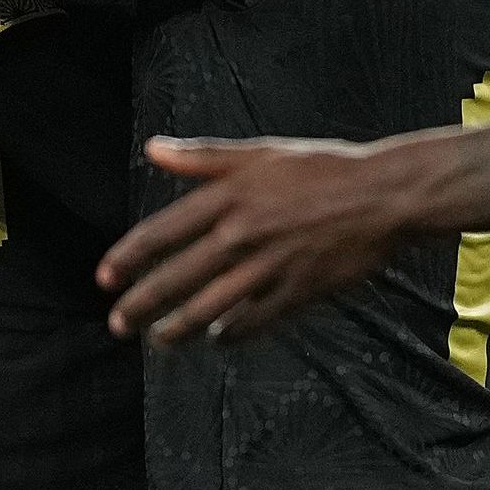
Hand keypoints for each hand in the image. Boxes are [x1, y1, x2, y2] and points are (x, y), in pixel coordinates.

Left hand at [100, 135, 408, 340]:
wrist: (384, 196)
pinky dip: (229, 334)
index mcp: (228, 197)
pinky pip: (252, 322)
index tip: (105, 278)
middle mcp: (241, 234)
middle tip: (119, 323)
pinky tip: (215, 340)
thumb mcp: (260, 153)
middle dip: (140, 305)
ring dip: (176, 329)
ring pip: (208, 308)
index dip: (127, 259)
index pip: (161, 233)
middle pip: (175, 278)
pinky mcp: (296, 291)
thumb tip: (153, 149)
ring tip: (158, 339)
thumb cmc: (322, 169)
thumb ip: (203, 157)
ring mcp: (268, 266)